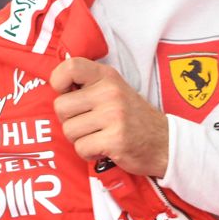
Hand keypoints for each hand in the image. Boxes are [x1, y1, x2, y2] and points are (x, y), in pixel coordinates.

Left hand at [50, 57, 168, 176]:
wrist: (163, 141)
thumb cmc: (131, 117)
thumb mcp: (114, 90)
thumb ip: (89, 85)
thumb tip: (55, 87)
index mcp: (107, 76)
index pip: (70, 66)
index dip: (59, 81)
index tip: (67, 93)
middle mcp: (110, 92)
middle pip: (61, 107)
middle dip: (69, 120)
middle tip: (89, 123)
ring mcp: (114, 115)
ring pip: (69, 130)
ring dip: (80, 139)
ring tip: (99, 135)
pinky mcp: (115, 138)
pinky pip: (81, 148)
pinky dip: (89, 153)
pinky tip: (104, 147)